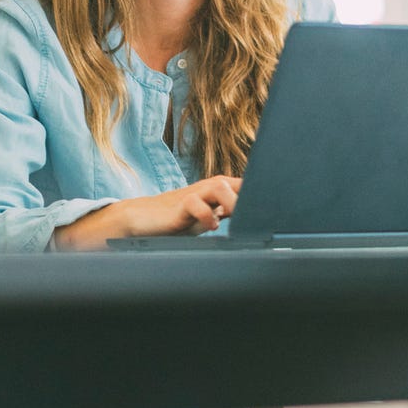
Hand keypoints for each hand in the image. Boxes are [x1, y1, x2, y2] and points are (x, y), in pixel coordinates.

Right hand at [54, 176, 241, 250]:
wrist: (140, 219)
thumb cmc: (174, 219)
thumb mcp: (205, 216)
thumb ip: (225, 212)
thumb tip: (250, 217)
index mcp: (214, 191)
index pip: (242, 185)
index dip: (256, 193)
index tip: (268, 207)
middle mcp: (205, 189)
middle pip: (234, 182)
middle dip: (247, 195)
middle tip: (252, 214)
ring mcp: (192, 195)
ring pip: (218, 186)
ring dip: (229, 201)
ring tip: (231, 217)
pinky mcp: (179, 206)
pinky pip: (196, 204)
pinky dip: (207, 215)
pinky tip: (211, 225)